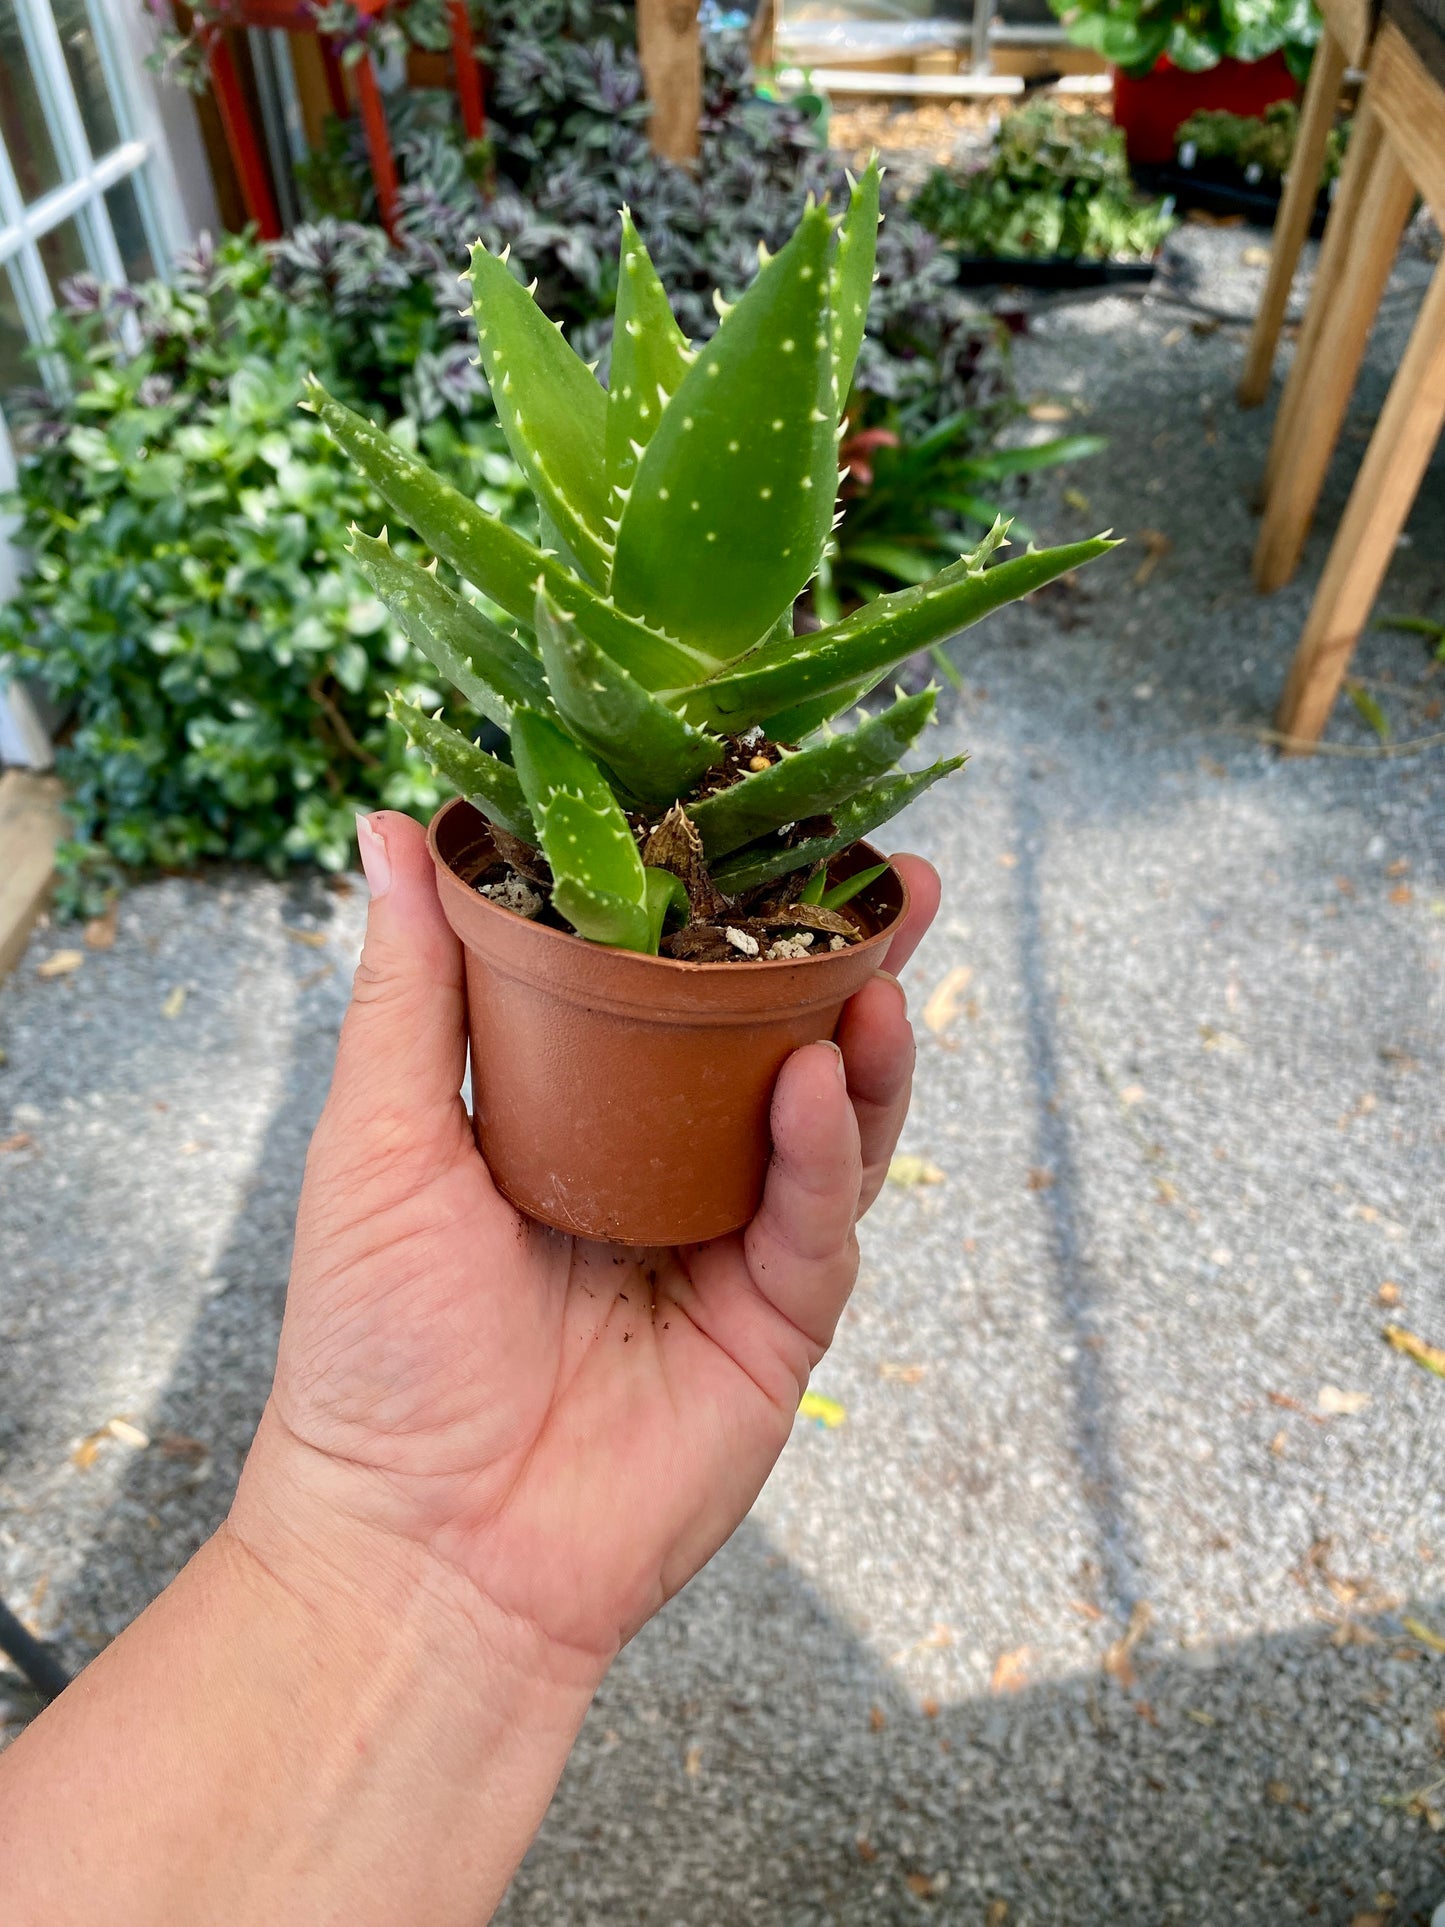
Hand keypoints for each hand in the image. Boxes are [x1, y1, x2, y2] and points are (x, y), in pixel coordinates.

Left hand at [231, 809, 938, 1682]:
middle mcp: (668, 1172)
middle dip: (842, 964)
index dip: (722, 914)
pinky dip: (824, 1149)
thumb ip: (411, 986)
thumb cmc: (375, 1345)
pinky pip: (818, 1220)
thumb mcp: (380, 1137)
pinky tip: (821, 1078)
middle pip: (777, 1046)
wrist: (421, 1546)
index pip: (672, 994)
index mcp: (580, 1120)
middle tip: (895, 883)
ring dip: (861, 1044)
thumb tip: (392, 830)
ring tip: (877, 966)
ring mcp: (730, 1247)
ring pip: (829, 1126)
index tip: (760, 825)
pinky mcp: (776, 1324)